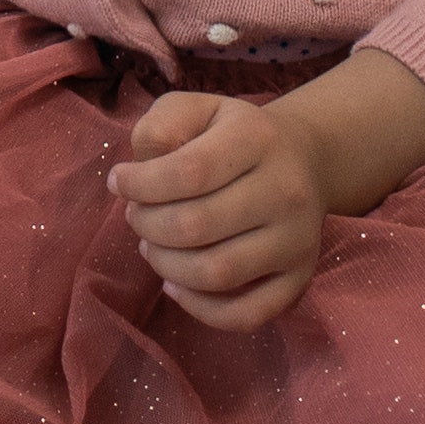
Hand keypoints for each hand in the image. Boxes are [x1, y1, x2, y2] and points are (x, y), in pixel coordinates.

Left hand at [106, 90, 332, 327]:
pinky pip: (245, 314)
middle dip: (147, 225)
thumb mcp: (196, 109)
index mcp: (257, 141)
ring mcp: (296, 242)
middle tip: (136, 215)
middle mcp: (285, 193)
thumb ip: (159, 126)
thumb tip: (138, 168)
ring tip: (152, 245)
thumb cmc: (233, 134)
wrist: (305, 159)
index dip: (140, 184)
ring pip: (216, 274)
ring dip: (165, 266)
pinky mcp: (298, 279)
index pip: (188, 172)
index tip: (119, 181)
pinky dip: (199, 309)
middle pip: (196, 226)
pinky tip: (175, 285)